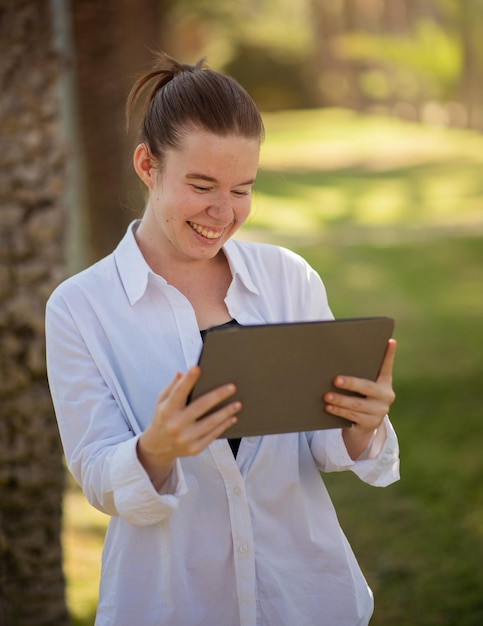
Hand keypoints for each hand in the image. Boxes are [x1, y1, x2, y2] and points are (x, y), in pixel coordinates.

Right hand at [137, 366, 239, 488]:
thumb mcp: (161, 402)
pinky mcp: (194, 449)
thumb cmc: (163, 418)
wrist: (157, 448)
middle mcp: (175, 425)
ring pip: (210, 423)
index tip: (197, 368)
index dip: (188, 380)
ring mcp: (185, 438)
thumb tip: (182, 373)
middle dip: (217, 396)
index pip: (178, 392)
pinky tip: (232, 418)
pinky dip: (223, 426)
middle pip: (200, 407)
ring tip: (237, 404)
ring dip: (226, 413)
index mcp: (166, 410)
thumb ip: (172, 387)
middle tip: (232, 387)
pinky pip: (212, 436)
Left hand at [324, 338, 396, 458]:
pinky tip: (328, 407)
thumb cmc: (359, 397)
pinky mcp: (371, 424)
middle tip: (335, 379)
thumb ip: (357, 372)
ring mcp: (380, 411)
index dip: (389, 354)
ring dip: (340, 400)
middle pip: (367, 387)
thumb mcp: (362, 385)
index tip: (390, 341)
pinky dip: (339, 411)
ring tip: (327, 396)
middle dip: (350, 383)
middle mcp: (386, 395)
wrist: (362, 425)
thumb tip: (336, 356)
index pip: (386, 366)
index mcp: (384, 382)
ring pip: (357, 404)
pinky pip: (353, 417)